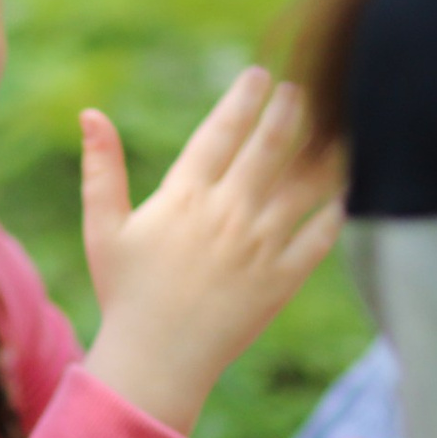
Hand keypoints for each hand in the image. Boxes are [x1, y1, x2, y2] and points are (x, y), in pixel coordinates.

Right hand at [78, 70, 341, 437]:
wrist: (155, 362)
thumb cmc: (125, 295)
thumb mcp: (104, 230)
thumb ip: (102, 169)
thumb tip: (89, 114)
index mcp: (185, 197)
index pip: (222, 131)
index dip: (244, 97)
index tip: (260, 75)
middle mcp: (227, 214)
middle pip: (272, 145)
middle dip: (292, 108)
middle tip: (304, 87)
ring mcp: (259, 246)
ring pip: (306, 184)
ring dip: (326, 149)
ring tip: (340, 125)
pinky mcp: (281, 280)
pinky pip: (319, 237)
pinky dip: (336, 212)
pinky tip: (347, 192)